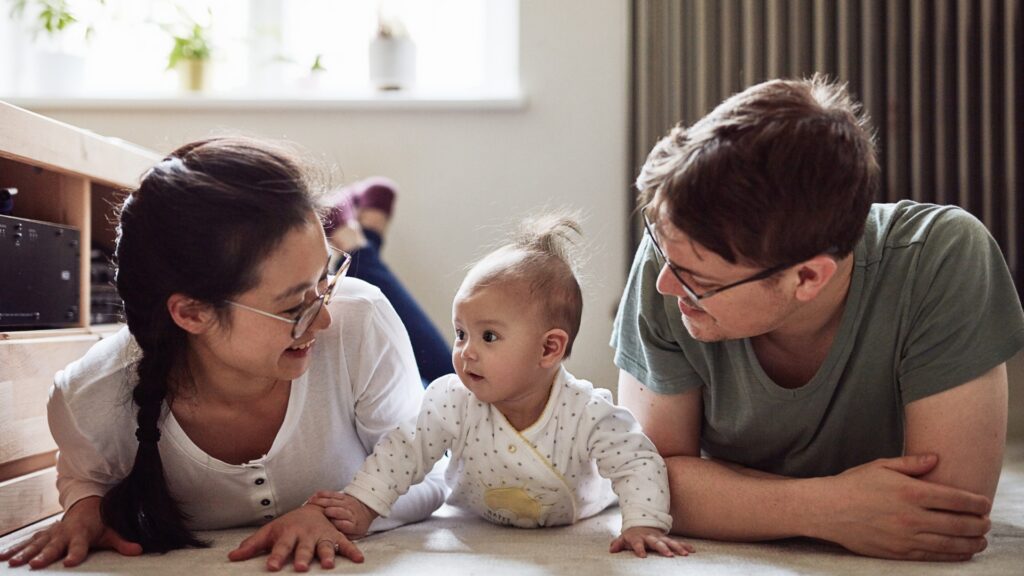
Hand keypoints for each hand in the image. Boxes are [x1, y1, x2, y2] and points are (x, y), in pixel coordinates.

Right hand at [0, 496, 141, 568]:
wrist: (86, 505)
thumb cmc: (99, 523)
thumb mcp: (111, 531)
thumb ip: (122, 542)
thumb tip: (139, 550)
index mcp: (81, 534)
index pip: (79, 547)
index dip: (75, 554)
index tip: (69, 563)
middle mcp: (63, 533)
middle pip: (53, 546)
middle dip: (44, 555)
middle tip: (36, 565)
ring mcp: (50, 534)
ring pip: (36, 544)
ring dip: (24, 553)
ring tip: (13, 563)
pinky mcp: (42, 535)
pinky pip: (26, 542)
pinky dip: (13, 548)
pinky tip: (3, 558)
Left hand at [227, 504, 363, 570]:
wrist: (313, 507)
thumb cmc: (288, 524)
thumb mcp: (270, 531)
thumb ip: (252, 545)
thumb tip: (232, 557)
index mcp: (289, 533)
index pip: (281, 547)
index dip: (276, 557)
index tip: (272, 567)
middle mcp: (306, 535)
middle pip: (304, 548)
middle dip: (303, 557)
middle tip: (302, 567)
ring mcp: (322, 536)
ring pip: (324, 546)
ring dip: (327, 555)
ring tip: (328, 565)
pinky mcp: (335, 537)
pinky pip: (345, 544)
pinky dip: (352, 550)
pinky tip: (359, 559)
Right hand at [306, 490, 378, 538]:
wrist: (365, 511)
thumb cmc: (356, 526)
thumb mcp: (354, 535)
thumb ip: (344, 538)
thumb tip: (333, 544)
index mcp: (354, 525)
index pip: (346, 524)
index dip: (338, 524)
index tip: (330, 525)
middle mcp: (350, 512)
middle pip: (341, 511)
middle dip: (333, 511)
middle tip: (324, 512)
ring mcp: (347, 503)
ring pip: (335, 501)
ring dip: (323, 501)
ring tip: (312, 502)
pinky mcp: (343, 496)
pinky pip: (333, 493)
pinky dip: (324, 494)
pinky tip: (315, 495)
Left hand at [609, 526, 694, 557]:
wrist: (642, 523)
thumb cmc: (632, 535)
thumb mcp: (623, 538)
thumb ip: (617, 544)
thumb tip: (611, 549)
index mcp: (638, 538)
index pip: (637, 544)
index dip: (639, 549)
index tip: (642, 556)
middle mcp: (650, 537)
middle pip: (656, 543)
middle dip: (663, 548)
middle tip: (669, 555)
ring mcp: (660, 538)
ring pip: (669, 542)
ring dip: (677, 548)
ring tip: (685, 554)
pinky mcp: (667, 539)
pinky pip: (677, 542)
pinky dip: (685, 546)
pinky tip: (692, 550)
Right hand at [814, 454, 991, 560]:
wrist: (827, 510)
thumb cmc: (853, 485)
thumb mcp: (881, 466)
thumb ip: (912, 463)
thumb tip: (936, 459)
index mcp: (910, 492)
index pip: (956, 499)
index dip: (976, 502)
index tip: (985, 504)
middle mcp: (911, 516)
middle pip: (959, 524)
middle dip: (979, 524)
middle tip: (987, 523)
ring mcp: (905, 537)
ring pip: (950, 544)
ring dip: (971, 543)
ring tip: (981, 541)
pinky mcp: (898, 552)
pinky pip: (932, 556)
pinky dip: (952, 555)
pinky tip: (961, 552)